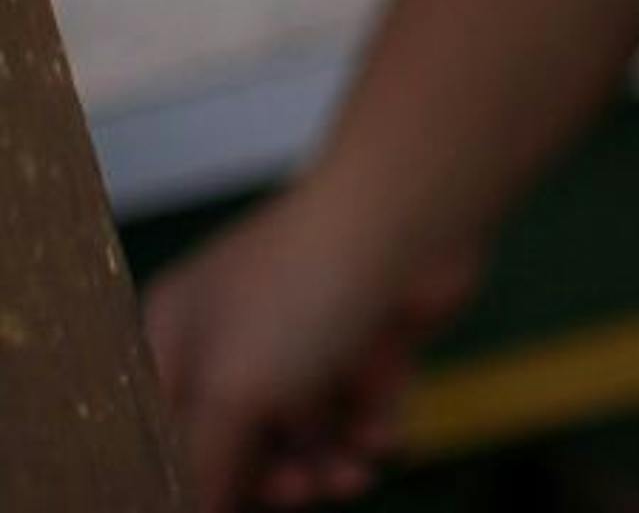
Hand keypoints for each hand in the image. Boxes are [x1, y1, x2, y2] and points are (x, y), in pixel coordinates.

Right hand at [144, 183, 481, 511]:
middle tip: (300, 490)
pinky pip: (356, 408)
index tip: (222, 506)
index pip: (166, 427)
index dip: (190, 475)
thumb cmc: (302, 287)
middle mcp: (239, 331)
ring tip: (350, 477)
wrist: (409, 217)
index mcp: (182, 330)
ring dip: (325, 466)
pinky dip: (367, 431)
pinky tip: (381, 437)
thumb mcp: (231, 393)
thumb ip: (206, 466)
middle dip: (270, 478)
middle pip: (240, 438)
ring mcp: (304, 332)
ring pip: (304, 431)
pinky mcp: (365, 336)